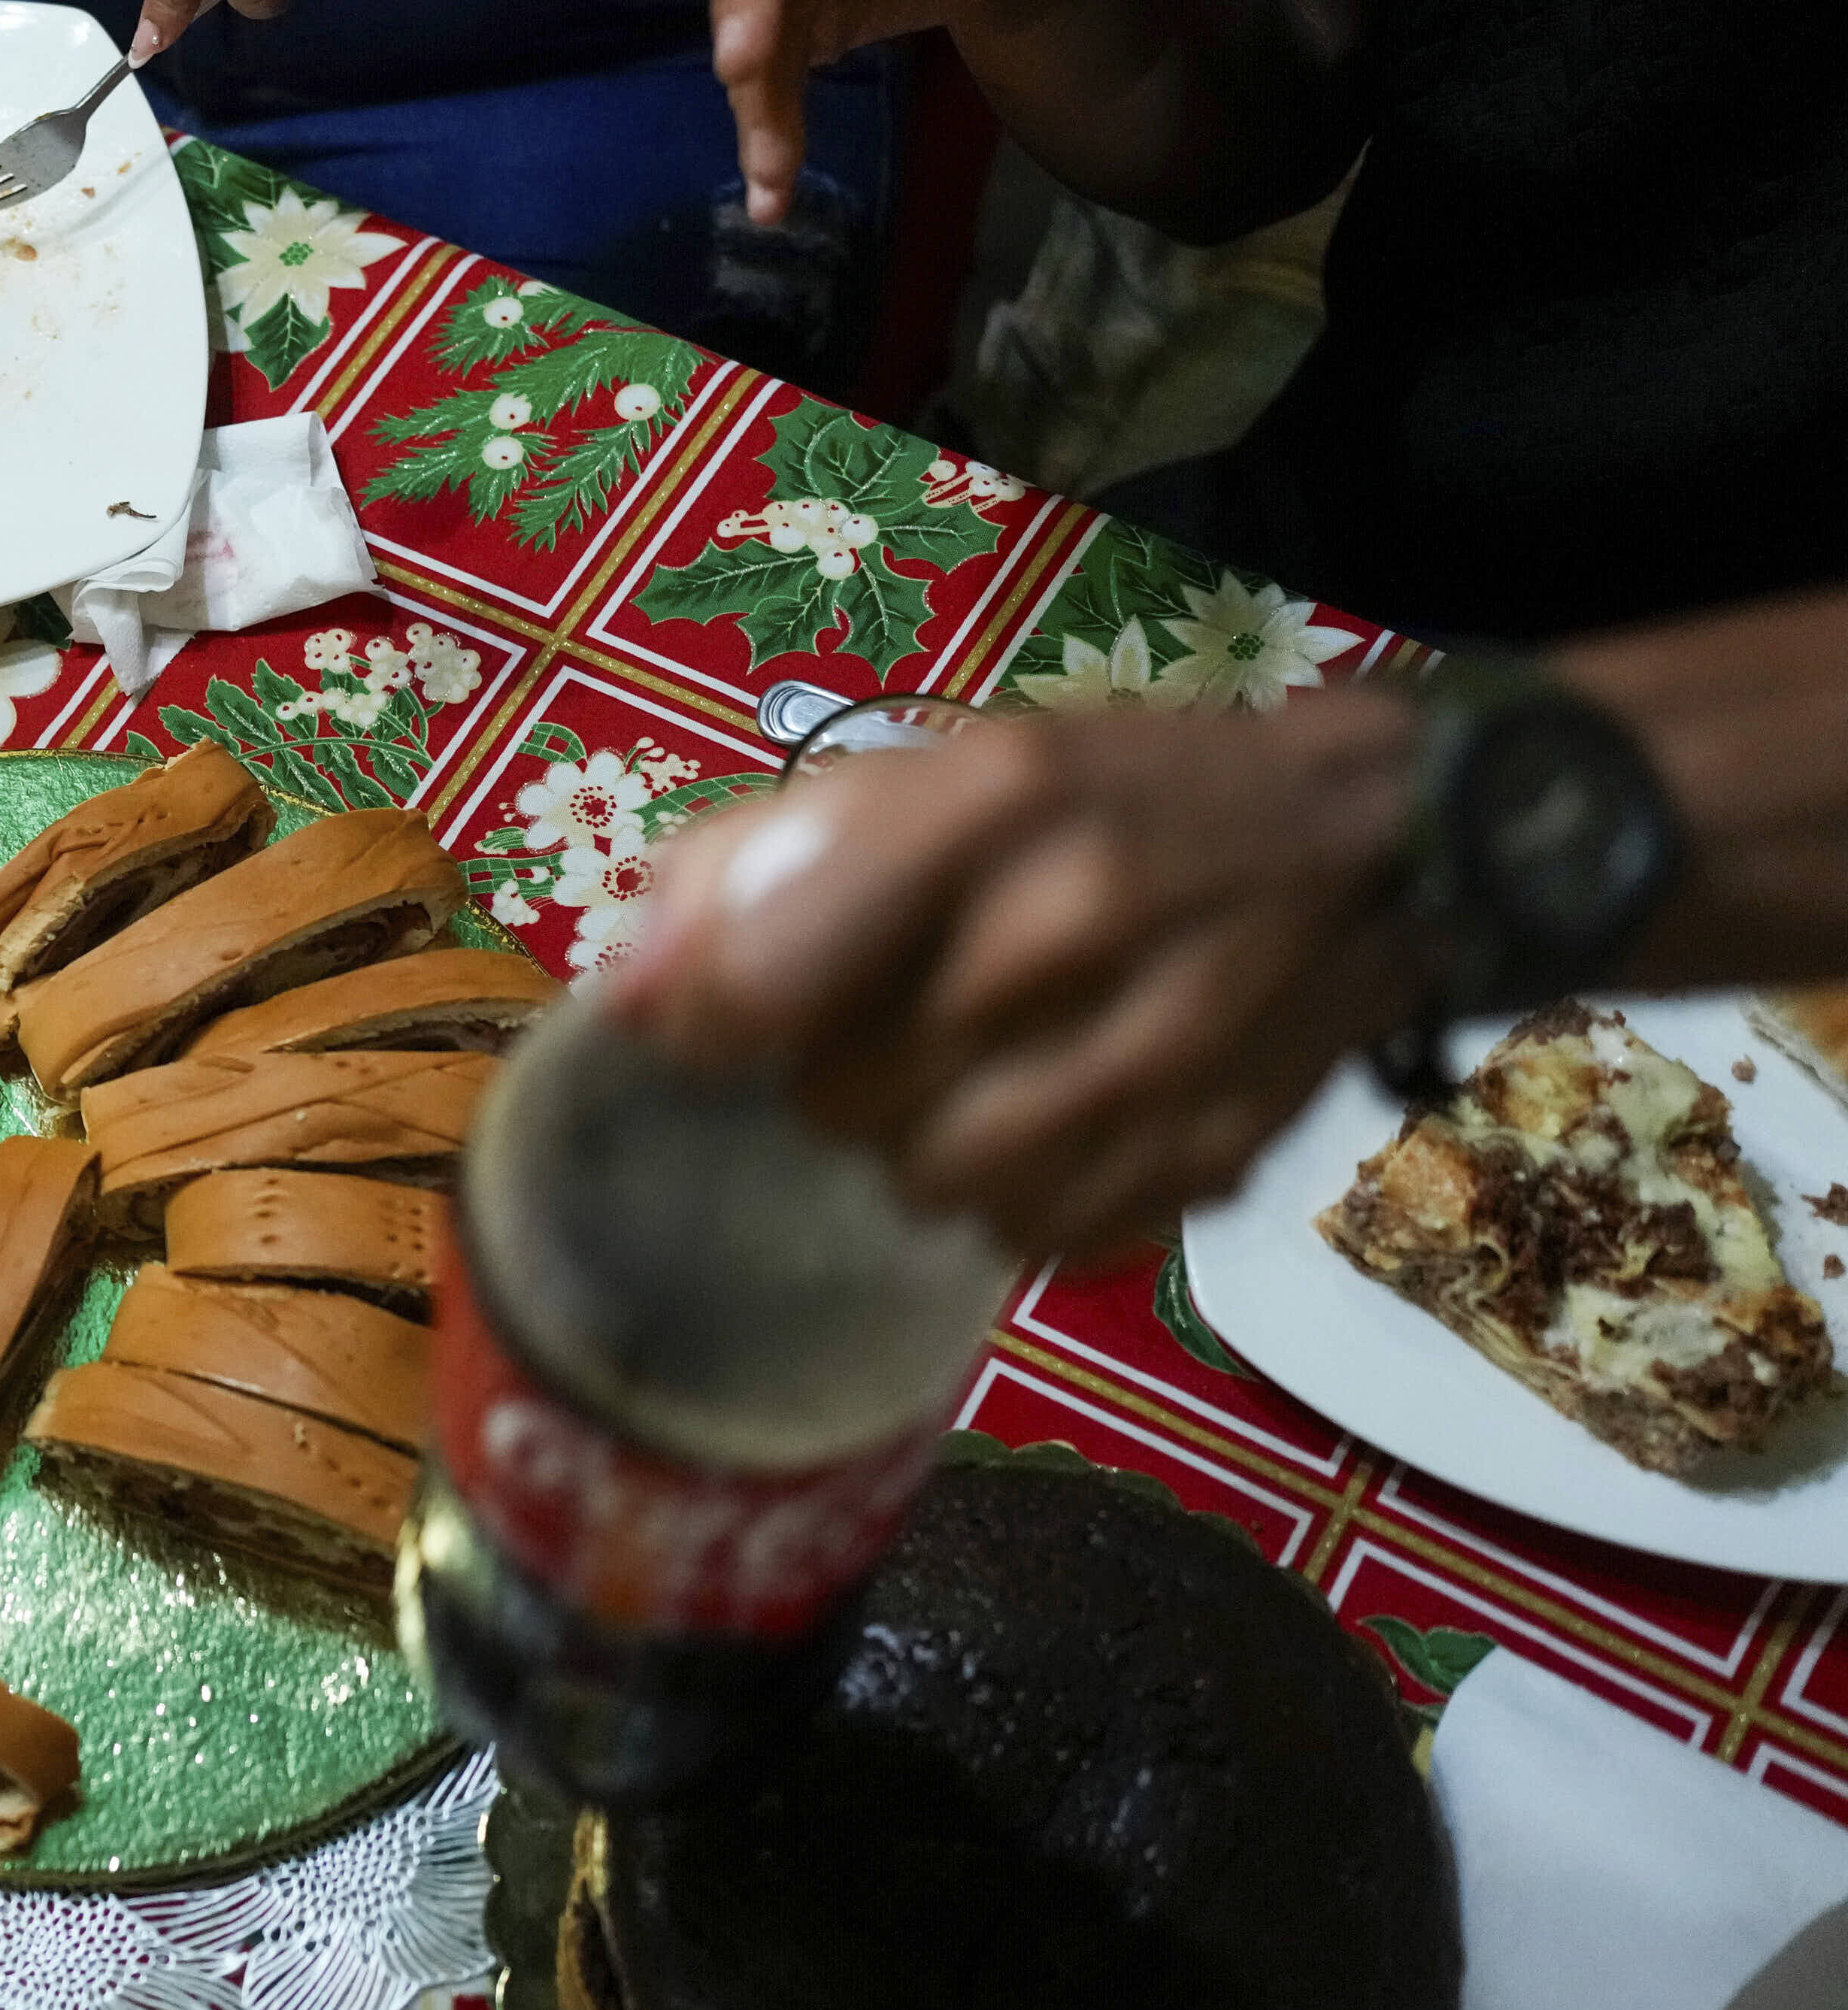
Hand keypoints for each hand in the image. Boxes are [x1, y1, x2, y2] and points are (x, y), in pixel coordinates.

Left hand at [602, 692, 1423, 1258]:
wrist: (1382, 846)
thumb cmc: (1123, 799)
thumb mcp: (942, 770)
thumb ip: (763, 866)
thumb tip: (627, 999)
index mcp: (998, 801)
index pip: (763, 978)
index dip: (707, 1024)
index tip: (712, 1027)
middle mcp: (1080, 922)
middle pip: (836, 1099)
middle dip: (839, 1073)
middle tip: (902, 1023)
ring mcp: (1163, 1052)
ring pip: (929, 1187)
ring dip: (923, 1147)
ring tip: (977, 1076)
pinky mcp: (1216, 1157)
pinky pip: (1036, 1239)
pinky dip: (1023, 1202)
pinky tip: (1059, 1123)